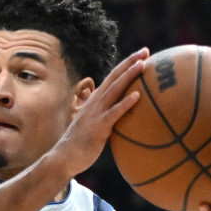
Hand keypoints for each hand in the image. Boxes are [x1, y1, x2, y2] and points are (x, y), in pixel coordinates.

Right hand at [49, 48, 149, 177]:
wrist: (64, 158)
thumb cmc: (81, 145)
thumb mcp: (95, 126)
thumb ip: (107, 117)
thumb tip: (122, 117)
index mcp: (95, 101)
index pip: (113, 78)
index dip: (126, 65)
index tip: (141, 55)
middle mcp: (95, 102)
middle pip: (114, 77)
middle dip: (130, 63)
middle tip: (145, 51)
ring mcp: (96, 113)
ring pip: (114, 90)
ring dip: (129, 76)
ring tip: (143, 64)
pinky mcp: (98, 127)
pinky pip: (114, 113)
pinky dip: (125, 103)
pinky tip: (137, 95)